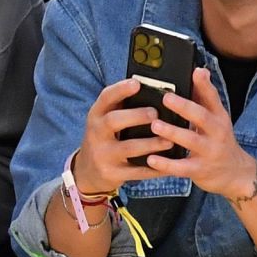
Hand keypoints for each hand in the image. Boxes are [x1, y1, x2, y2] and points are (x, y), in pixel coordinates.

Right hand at [71, 77, 176, 196]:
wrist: (87, 171)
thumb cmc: (105, 138)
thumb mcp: (105, 120)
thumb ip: (122, 107)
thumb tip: (155, 90)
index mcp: (97, 115)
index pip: (105, 98)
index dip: (120, 89)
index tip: (137, 83)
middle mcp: (96, 133)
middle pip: (113, 121)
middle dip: (136, 116)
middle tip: (156, 114)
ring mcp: (102, 155)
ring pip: (128, 148)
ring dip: (151, 144)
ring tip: (170, 141)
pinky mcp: (111, 173)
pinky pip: (136, 171)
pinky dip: (155, 169)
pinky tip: (170, 164)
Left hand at [147, 68, 256, 197]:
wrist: (235, 173)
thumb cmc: (218, 141)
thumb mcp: (216, 120)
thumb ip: (204, 99)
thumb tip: (198, 70)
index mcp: (219, 118)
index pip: (213, 98)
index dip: (205, 85)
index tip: (195, 72)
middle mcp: (217, 133)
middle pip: (203, 117)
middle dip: (185, 107)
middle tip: (166, 98)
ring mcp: (210, 152)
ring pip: (191, 141)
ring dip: (173, 133)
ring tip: (155, 125)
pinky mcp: (200, 170)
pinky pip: (182, 167)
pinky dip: (166, 164)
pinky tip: (151, 159)